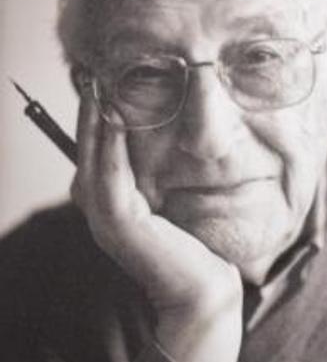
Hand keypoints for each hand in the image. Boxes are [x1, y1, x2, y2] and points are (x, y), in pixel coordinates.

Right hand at [71, 96, 241, 361]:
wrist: (206, 289)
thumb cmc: (199, 247)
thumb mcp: (179, 202)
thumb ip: (164, 178)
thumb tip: (171, 140)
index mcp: (112, 204)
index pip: (97, 150)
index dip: (96, 116)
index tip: (104, 79)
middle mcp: (101, 209)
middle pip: (86, 150)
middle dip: (88, 110)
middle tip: (91, 72)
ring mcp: (105, 218)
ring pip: (92, 158)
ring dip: (93, 120)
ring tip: (98, 86)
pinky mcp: (118, 224)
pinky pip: (107, 175)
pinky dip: (108, 144)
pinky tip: (113, 116)